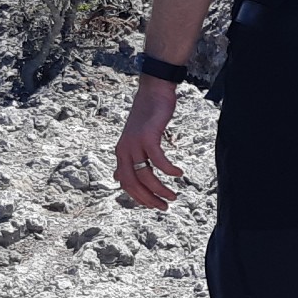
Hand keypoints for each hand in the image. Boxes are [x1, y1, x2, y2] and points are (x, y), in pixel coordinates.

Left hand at [114, 78, 183, 208]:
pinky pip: (158, 160)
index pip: (126, 184)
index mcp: (121, 153)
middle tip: (165, 207)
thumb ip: (127, 159)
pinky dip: (168, 170)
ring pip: (146, 175)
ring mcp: (135, 143)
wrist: (153, 90)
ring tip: (174, 195)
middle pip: (134, 184)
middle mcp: (124, 150)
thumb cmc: (147, 115)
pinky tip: (178, 173)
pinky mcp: (148, 136)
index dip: (139, 198)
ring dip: (161, 189)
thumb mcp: (134, 139)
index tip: (154, 205)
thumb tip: (118, 179)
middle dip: (149, 199)